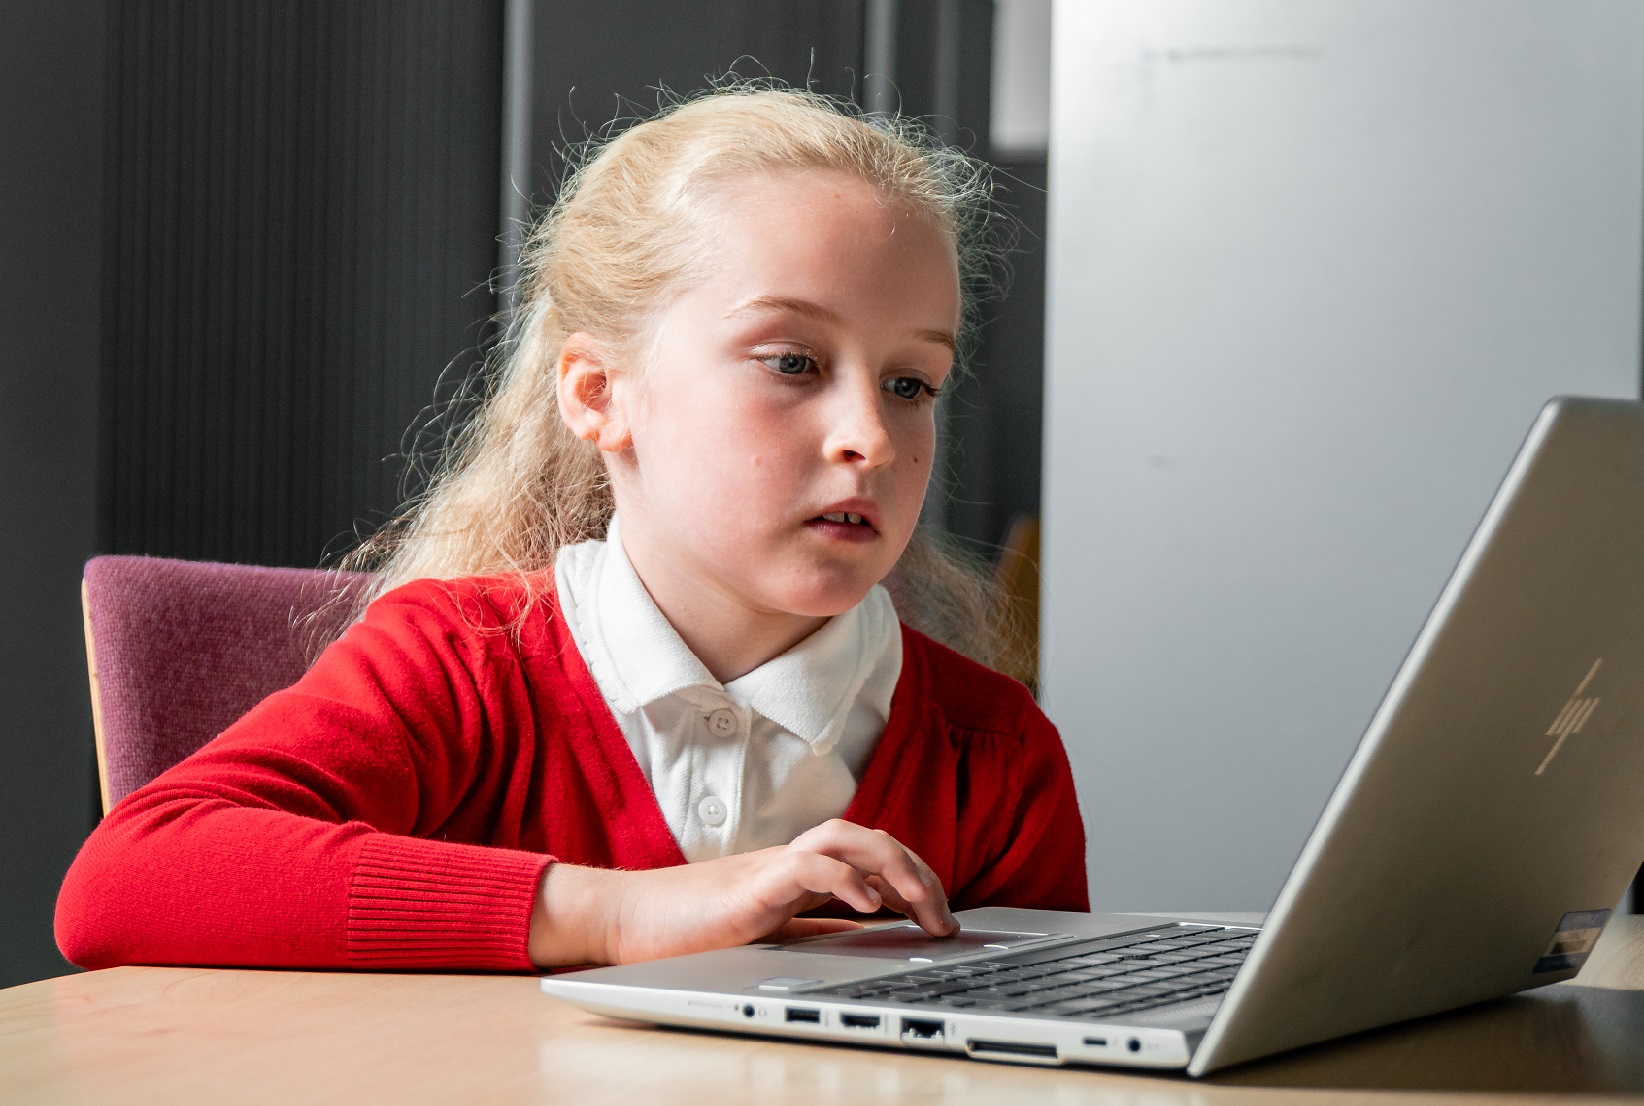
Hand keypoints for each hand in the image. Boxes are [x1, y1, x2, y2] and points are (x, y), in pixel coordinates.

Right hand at [528, 819, 957, 966]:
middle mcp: (788, 860)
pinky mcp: (749, 886)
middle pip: (868, 838)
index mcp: (796, 873)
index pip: (869, 855)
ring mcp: (769, 867)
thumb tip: (868, 942)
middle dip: (917, 873)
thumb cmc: (685, 930)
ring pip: (846, 838)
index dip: (913, 878)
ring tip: (922, 906)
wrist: (622, 920)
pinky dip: (845, 879)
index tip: (941, 918)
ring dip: (893, 867)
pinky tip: (869, 906)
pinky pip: (807, 865)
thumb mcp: (767, 935)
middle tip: (945, 921)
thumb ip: (813, 933)